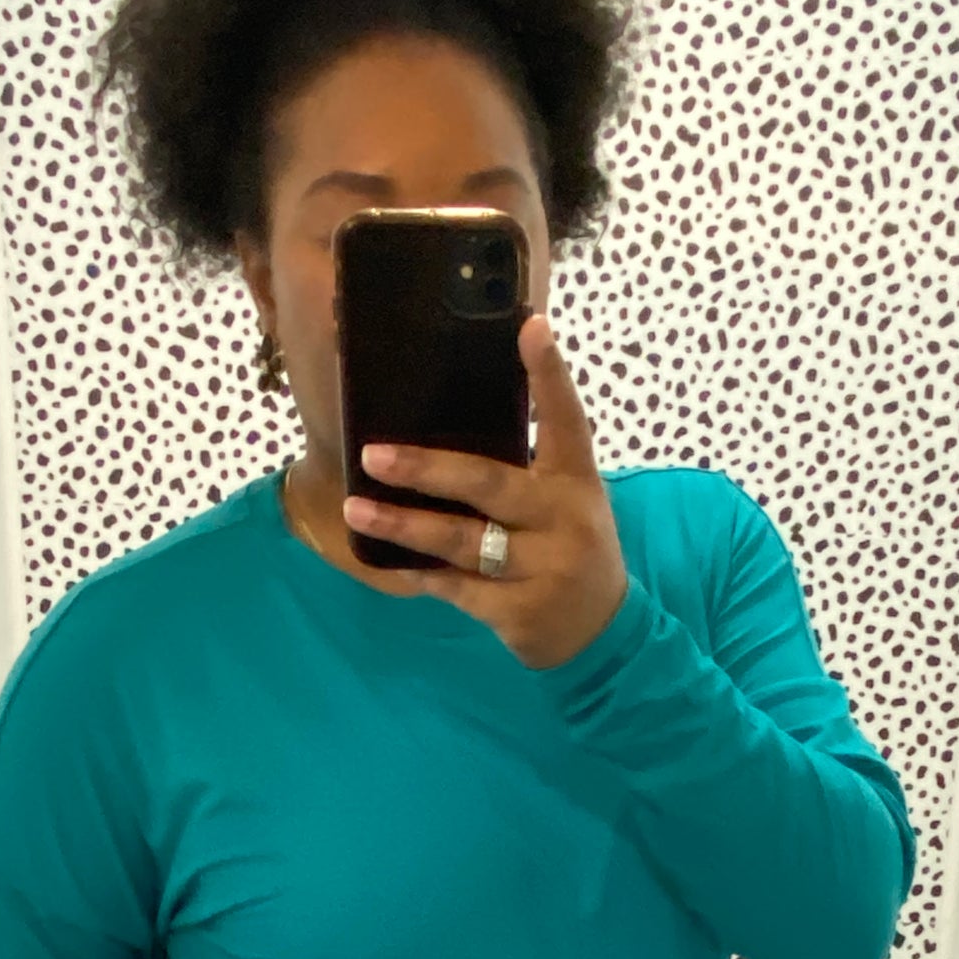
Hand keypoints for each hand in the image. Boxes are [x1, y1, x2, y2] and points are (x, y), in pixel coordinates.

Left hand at [340, 312, 630, 668]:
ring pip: (463, 541)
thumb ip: (522, 467)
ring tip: (357, 509)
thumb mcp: (564, 500)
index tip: (530, 327)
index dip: (549, 374)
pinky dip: (423, 574)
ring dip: (405, 525)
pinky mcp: (522, 612)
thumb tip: (438, 430)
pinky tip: (392, 561)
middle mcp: (565, 519)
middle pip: (490, 483)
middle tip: (373, 454)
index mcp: (576, 480)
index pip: (566, 418)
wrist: (601, 632)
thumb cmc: (567, 547)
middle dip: (427, 469)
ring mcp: (546, 568)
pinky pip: (459, 589)